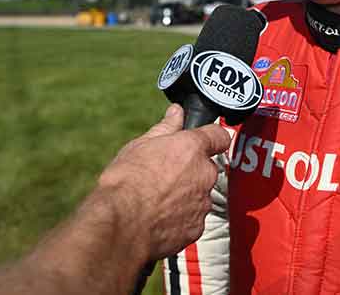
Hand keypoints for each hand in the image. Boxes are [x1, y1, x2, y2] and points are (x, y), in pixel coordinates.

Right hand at [97, 104, 230, 259]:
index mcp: (192, 148)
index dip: (212, 138)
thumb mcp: (140, 145)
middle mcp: (204, 174)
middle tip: (164, 177)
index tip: (205, 141)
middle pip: (206, 168)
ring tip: (156, 201)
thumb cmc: (126, 182)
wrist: (121, 225)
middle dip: (190, 171)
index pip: (219, 136)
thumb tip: (176, 112)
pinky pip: (192, 219)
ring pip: (199, 195)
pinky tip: (158, 219)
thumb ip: (165, 128)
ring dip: (185, 196)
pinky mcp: (197, 228)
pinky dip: (180, 219)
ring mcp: (202, 202)